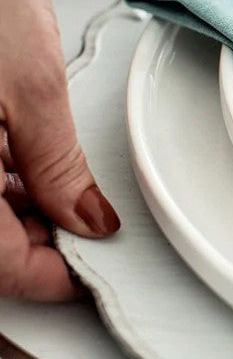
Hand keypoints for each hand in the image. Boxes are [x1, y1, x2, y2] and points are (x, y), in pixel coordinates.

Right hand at [0, 0, 119, 300]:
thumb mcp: (29, 82)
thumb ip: (55, 163)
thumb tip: (88, 221)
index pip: (0, 267)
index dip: (54, 277)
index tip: (97, 268)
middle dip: (40, 241)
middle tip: (93, 225)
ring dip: (24, 212)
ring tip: (72, 190)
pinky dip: (4, 179)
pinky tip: (32, 163)